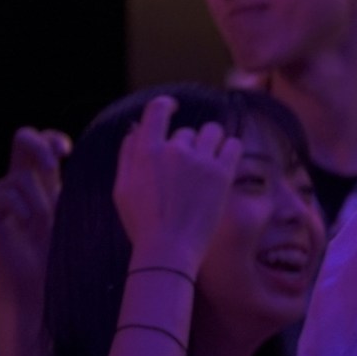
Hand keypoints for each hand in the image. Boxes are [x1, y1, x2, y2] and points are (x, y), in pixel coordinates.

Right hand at [0, 127, 71, 304]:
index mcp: (45, 177)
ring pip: (19, 177)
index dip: (52, 138)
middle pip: (22, 137)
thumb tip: (109, 161)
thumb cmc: (65, 245)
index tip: (67, 152)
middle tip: (53, 165)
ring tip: (43, 223)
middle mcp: (24, 180)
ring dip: (37, 199)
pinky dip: (16, 205)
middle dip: (37, 145)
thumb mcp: (77, 211)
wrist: (42, 275)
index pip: (43, 140)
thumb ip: (82, 187)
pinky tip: (26, 220)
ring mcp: (6, 194)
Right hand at [112, 97, 242, 274]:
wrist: (168, 250)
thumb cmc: (142, 223)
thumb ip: (127, 155)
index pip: (157, 111)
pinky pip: (234, 145)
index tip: (174, 106)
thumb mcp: (122, 188)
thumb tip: (134, 128)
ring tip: (208, 162)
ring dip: (211, 142)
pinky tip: (226, 159)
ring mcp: (200, 161)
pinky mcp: (222, 173)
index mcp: (146, 151)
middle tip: (185, 173)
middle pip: (187, 133)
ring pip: (212, 132)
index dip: (167, 105)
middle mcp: (174, 150)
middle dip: (187, 146)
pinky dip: (230, 149)